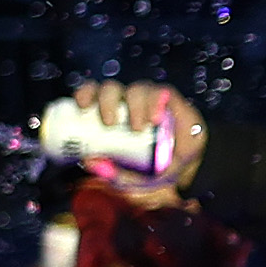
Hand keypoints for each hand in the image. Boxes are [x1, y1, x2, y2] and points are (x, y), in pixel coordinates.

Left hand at [69, 78, 209, 196]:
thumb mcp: (128, 177)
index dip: (85, 93)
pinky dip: (157, 100)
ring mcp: (149, 99)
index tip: (82, 106)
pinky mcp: (171, 100)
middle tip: (110, 123)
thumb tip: (89, 162)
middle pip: (112, 89)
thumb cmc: (147, 168)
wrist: (183, 166)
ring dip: (135, 104)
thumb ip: (112, 174)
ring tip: (138, 127)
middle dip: (107, 101)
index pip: (93, 94)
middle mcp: (126, 101)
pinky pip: (162, 92)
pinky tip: (156, 116)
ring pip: (137, 89)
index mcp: (108, 113)